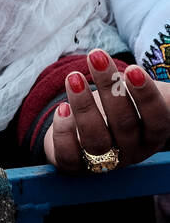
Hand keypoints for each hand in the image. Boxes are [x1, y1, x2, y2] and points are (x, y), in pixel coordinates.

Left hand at [44, 51, 169, 173]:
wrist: (84, 132)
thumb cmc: (118, 108)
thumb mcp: (142, 97)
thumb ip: (160, 92)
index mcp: (152, 135)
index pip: (156, 120)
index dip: (146, 97)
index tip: (133, 69)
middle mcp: (130, 151)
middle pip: (123, 124)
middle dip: (110, 88)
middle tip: (96, 57)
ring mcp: (102, 161)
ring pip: (95, 139)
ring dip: (83, 106)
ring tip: (73, 77)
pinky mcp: (73, 165)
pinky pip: (69, 155)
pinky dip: (64, 132)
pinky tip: (62, 108)